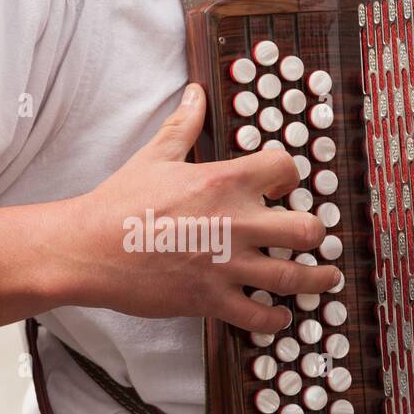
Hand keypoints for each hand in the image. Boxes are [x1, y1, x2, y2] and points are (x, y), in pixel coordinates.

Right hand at [63, 83, 337, 330]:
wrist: (89, 249)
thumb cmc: (119, 203)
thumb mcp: (154, 157)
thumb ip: (183, 126)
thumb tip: (194, 94)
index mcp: (224, 182)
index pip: (286, 169)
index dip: (292, 177)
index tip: (287, 188)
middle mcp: (236, 222)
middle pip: (306, 228)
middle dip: (316, 234)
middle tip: (315, 239)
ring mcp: (227, 265)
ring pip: (294, 277)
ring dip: (315, 280)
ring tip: (324, 280)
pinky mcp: (212, 299)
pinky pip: (260, 316)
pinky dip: (275, 319)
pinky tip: (278, 315)